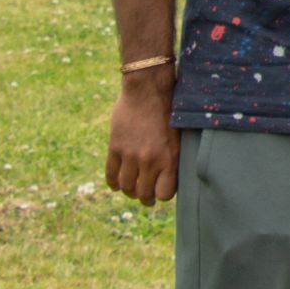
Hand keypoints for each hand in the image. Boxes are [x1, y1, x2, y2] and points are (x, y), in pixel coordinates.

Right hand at [105, 71, 180, 205]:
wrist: (148, 90)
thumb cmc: (169, 111)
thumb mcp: (178, 136)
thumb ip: (172, 157)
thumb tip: (169, 177)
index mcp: (170, 158)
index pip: (164, 194)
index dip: (162, 195)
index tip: (161, 191)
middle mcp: (150, 160)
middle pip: (143, 193)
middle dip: (144, 198)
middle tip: (145, 198)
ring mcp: (131, 155)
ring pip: (126, 187)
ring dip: (128, 191)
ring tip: (132, 189)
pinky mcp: (115, 148)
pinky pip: (111, 174)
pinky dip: (113, 183)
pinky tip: (116, 183)